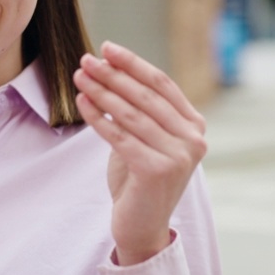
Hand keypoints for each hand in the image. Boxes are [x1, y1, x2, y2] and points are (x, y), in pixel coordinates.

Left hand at [73, 41, 206, 265]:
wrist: (141, 226)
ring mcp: (178, 157)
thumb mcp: (145, 138)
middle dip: (113, 74)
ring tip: (80, 77)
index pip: (162, 84)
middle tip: (86, 60)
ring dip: (102, 92)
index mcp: (194, 126)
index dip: (133, 64)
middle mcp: (193, 140)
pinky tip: (82, 103)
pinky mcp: (157, 171)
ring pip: (131, 114)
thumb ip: (140, 109)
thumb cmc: (139, 179)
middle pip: (146, 96)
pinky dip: (98, 117)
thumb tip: (111, 68)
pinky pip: (120, 136)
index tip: (107, 48)